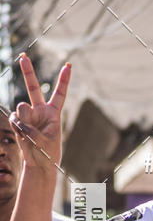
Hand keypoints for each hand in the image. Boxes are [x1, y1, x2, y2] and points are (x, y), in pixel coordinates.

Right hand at [9, 54, 70, 171]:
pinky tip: (23, 136)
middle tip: (23, 56)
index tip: (68, 65)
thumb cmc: (48, 153)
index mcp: (53, 113)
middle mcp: (40, 111)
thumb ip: (32, 127)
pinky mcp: (18, 122)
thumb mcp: (46, 141)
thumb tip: (19, 113)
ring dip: (25, 119)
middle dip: (27, 72)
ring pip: (22, 107)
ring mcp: (28, 115)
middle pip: (34, 88)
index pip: (59, 94)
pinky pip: (15, 119)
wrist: (38, 164)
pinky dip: (18, 128)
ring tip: (30, 133)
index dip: (64, 80)